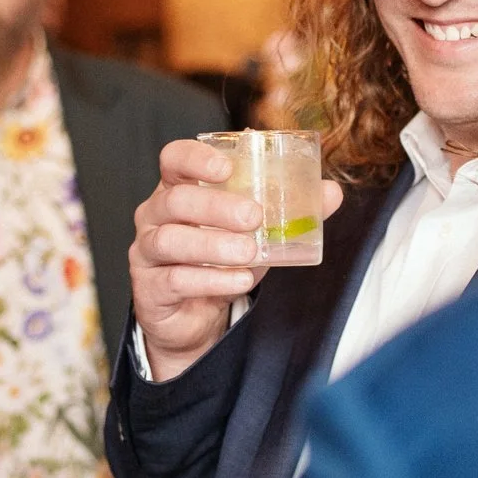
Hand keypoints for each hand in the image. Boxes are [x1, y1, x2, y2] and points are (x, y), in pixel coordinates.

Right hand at [130, 138, 342, 380]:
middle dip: (216, 206)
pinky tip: (239, 280)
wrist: (195, 318)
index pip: (174, 159)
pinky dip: (211, 280)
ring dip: (213, 245)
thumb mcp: (256, 233)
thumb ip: (289, 211)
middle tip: (254, 217)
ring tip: (249, 253)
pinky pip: (175, 279)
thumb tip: (330, 192)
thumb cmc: (220, 262)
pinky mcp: (149, 287)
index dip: (196, 158)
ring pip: (170, 240)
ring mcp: (147, 251)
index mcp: (179, 189)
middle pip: (175, 200)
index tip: (226, 168)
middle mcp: (155, 215)